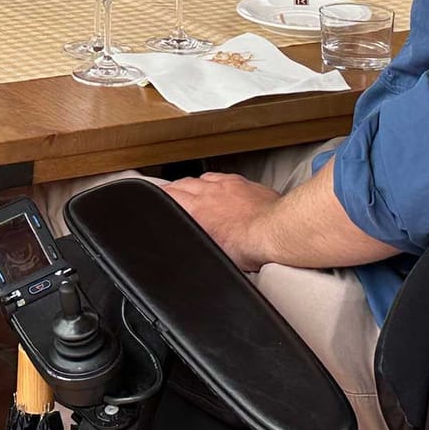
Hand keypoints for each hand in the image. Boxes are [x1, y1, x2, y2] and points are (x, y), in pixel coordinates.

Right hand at [164, 171, 280, 270]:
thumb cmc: (250, 246)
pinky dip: (215, 181)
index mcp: (197, 211)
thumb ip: (201, 242)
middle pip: (182, 184)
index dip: (159, 195)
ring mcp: (227, 185)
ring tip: (190, 189)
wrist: (276, 230)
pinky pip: (222, 177)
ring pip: (201, 179)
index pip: (169, 195)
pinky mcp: (244, 184)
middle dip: (172, 188)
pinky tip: (218, 186)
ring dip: (193, 184)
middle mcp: (209, 193)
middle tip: (167, 192)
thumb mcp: (215, 252)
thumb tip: (193, 249)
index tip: (153, 196)